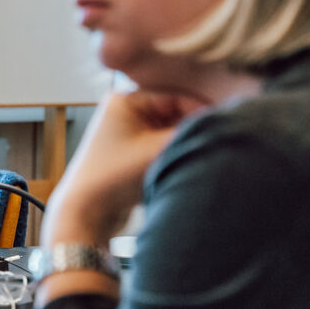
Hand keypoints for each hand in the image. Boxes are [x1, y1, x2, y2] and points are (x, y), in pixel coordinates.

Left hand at [43, 90, 206, 246]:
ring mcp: (128, 131)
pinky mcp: (132, 151)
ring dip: (184, 140)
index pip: (175, 96)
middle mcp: (125, 110)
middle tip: (217, 140)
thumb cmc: (114, 177)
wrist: (87, 212)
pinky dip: (175, 151)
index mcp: (125, 99)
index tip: (222, 125)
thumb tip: (218, 124)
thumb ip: (189, 133)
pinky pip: (162, 144)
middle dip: (193, 127)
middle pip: (174, 112)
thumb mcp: (157, 150)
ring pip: (169, 129)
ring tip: (203, 152)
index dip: (200, 111)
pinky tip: (189, 161)